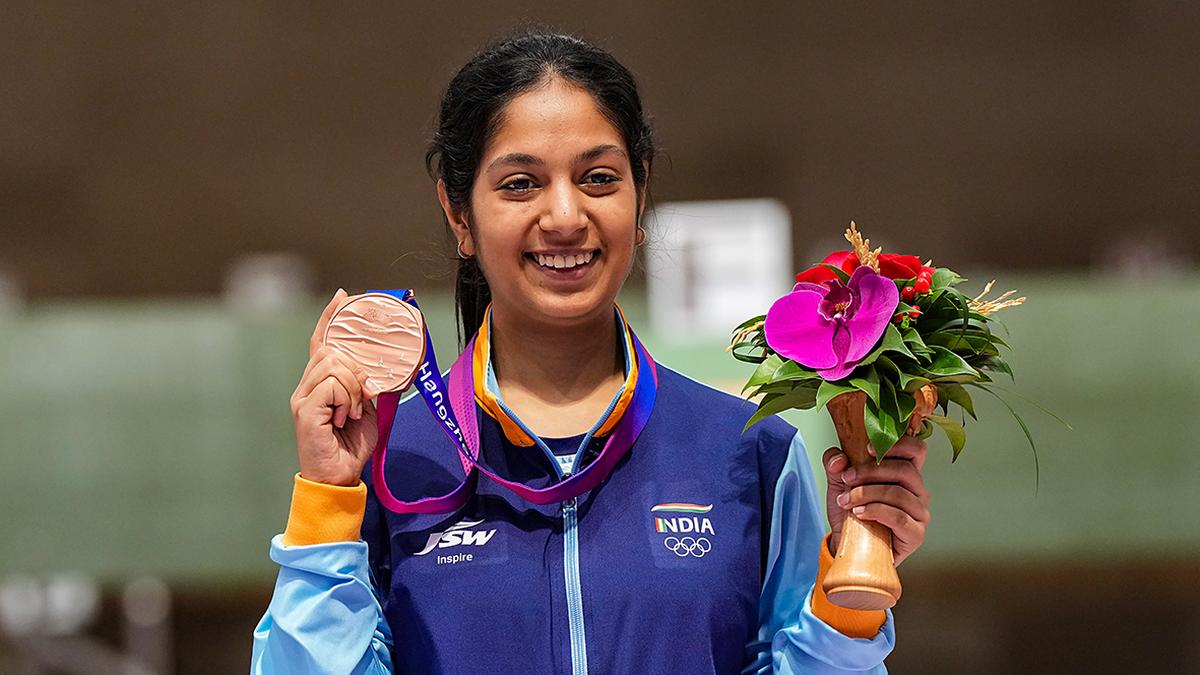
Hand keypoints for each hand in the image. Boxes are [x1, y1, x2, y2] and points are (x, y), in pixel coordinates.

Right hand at [289, 289, 378, 485]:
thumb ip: (369, 386)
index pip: (322, 342)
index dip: (331, 318)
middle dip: (356, 366)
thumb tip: (384, 368)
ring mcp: (303, 398)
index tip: (343, 296)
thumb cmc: (351, 446)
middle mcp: (306, 387)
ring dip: (354, 386)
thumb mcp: (367, 409)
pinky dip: (347, 398)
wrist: (339, 477)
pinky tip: (347, 416)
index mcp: (319, 384)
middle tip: (366, 393)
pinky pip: (333, 385)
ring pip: (334, 365)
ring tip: (355, 410)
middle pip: (331, 351)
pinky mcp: (305, 411)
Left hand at [822, 436, 930, 565]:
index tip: (868, 449)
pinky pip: (899, 517)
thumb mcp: (839, 483)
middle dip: (870, 471)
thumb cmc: (853, 512)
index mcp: (906, 473)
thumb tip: (839, 459)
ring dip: (867, 494)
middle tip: (847, 478)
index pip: (917, 450)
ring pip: (899, 493)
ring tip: (846, 501)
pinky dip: (875, 511)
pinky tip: (859, 513)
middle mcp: (918, 491)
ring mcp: (920, 513)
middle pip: (905, 470)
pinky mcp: (916, 534)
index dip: (898, 445)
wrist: (851, 546)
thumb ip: (836, 465)